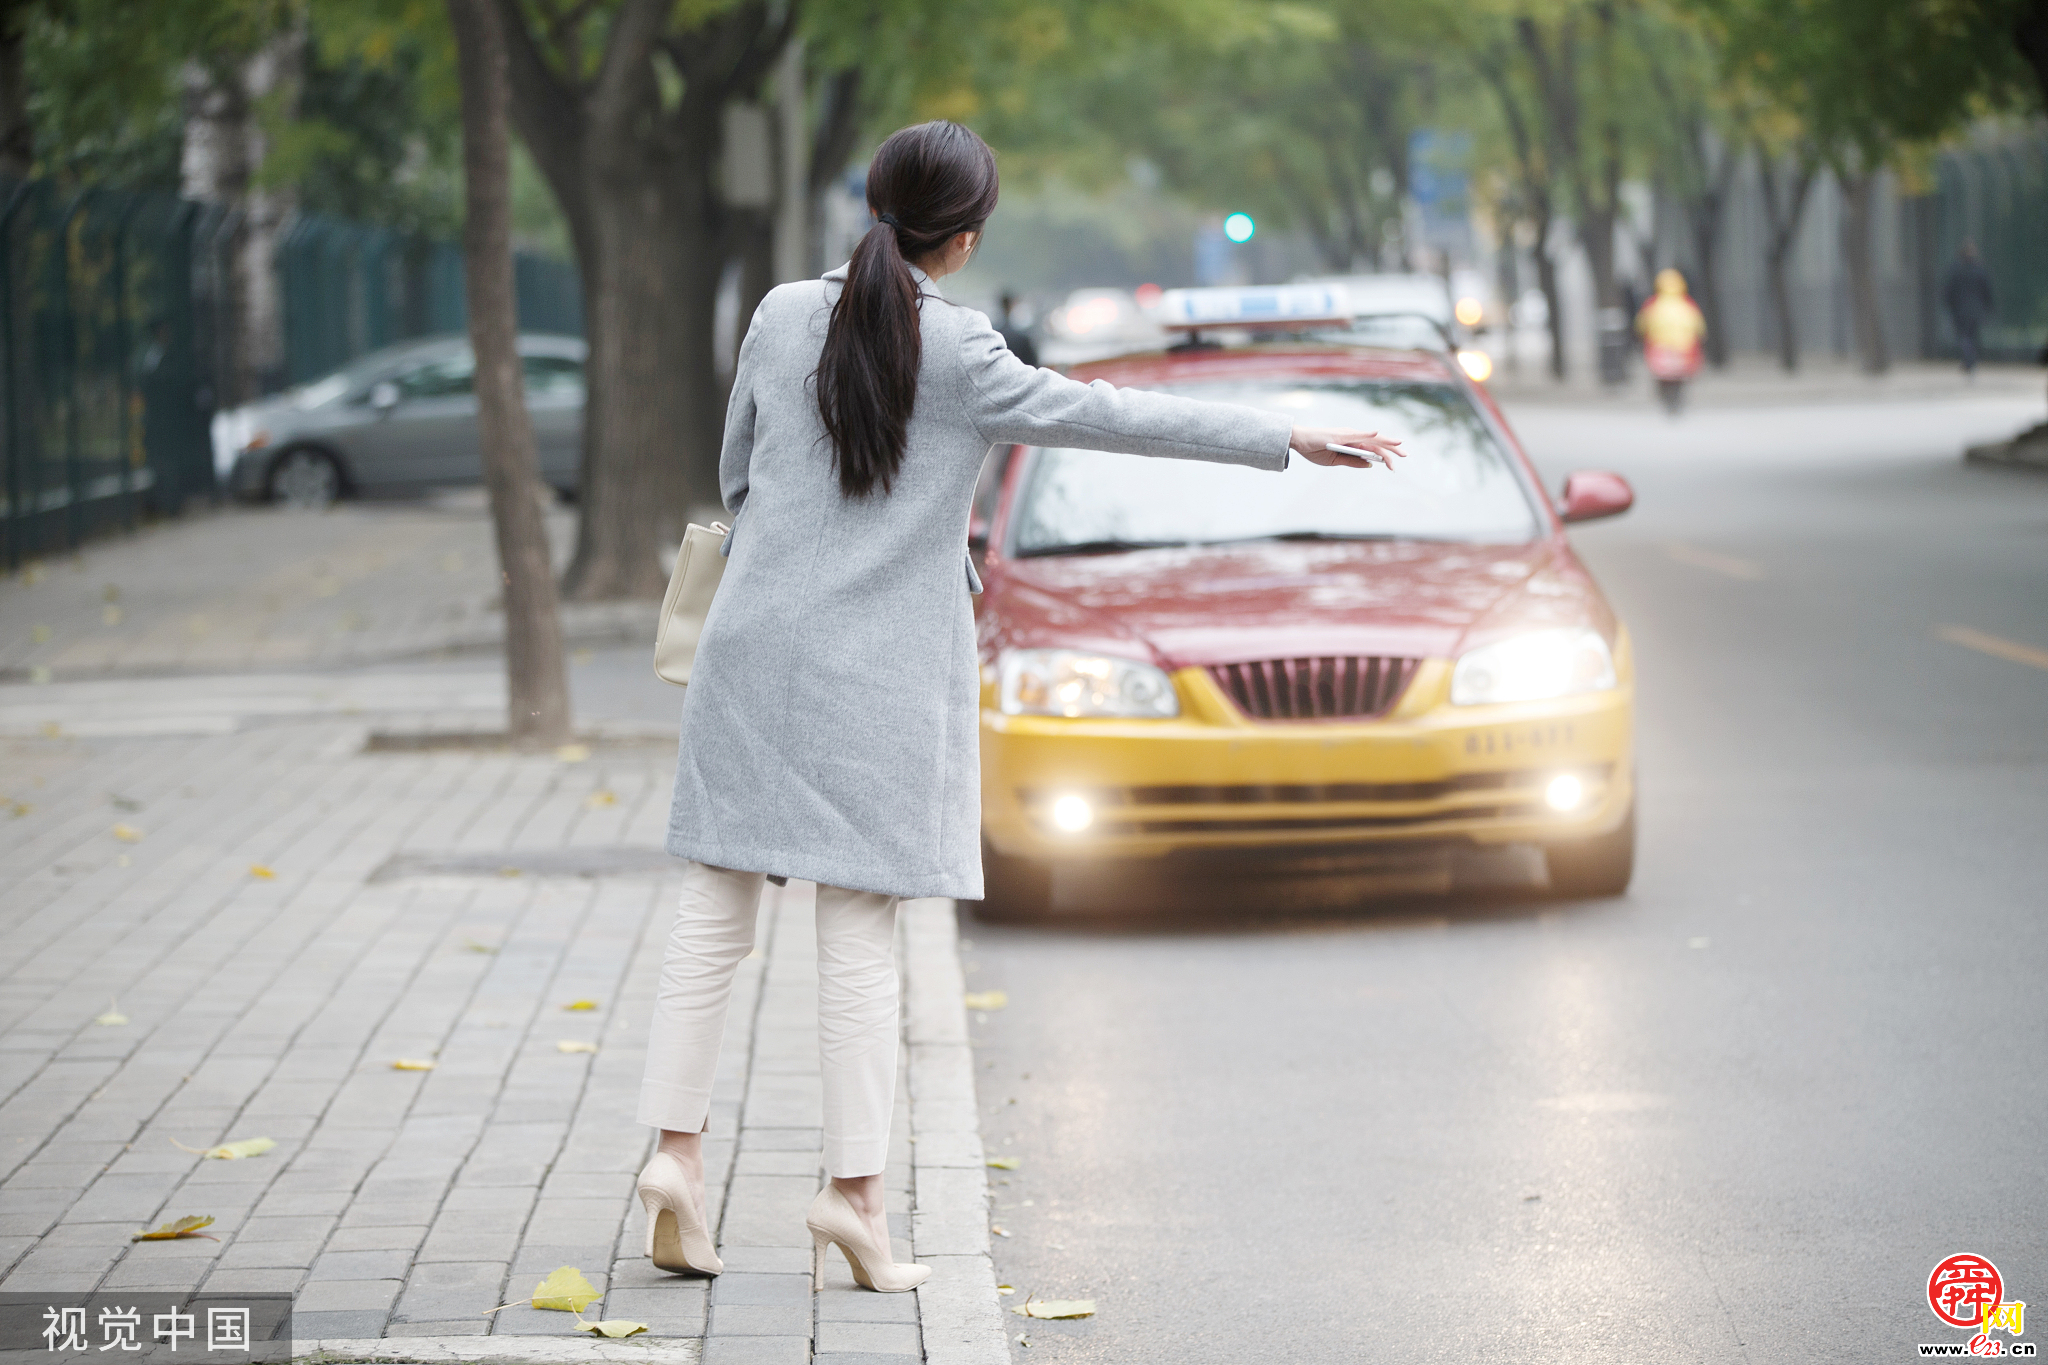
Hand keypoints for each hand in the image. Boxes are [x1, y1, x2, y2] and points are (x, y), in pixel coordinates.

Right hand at [1291, 427, 1405, 469]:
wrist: (1300, 441)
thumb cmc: (1315, 449)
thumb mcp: (1335, 461)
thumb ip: (1353, 462)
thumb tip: (1370, 464)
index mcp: (1352, 444)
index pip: (1373, 449)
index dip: (1386, 455)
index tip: (1394, 465)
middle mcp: (1353, 437)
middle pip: (1377, 443)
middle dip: (1392, 449)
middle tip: (1405, 455)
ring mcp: (1348, 434)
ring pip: (1371, 438)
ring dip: (1386, 442)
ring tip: (1399, 446)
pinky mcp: (1341, 434)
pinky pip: (1357, 434)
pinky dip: (1368, 434)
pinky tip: (1378, 434)